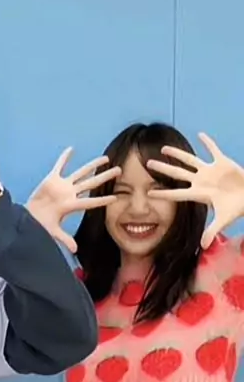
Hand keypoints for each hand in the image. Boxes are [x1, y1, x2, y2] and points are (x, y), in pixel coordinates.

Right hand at [26, 148, 120, 252]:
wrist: (27, 216)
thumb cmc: (40, 224)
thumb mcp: (53, 232)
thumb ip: (65, 239)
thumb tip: (75, 250)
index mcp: (70, 206)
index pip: (89, 202)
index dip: (102, 200)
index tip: (115, 197)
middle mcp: (70, 194)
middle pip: (91, 183)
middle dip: (105, 177)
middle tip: (119, 170)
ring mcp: (62, 186)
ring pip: (80, 173)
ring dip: (92, 165)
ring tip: (105, 158)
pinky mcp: (51, 179)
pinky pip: (59, 166)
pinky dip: (64, 158)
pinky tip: (72, 149)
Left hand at [147, 132, 243, 248]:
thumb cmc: (237, 208)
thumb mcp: (224, 219)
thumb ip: (212, 230)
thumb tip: (203, 246)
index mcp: (199, 194)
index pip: (176, 194)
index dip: (162, 193)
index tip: (148, 192)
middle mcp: (201, 181)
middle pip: (177, 174)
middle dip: (163, 169)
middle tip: (147, 164)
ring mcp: (210, 171)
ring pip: (190, 160)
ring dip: (177, 154)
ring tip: (164, 149)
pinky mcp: (222, 163)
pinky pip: (213, 150)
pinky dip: (208, 142)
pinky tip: (200, 134)